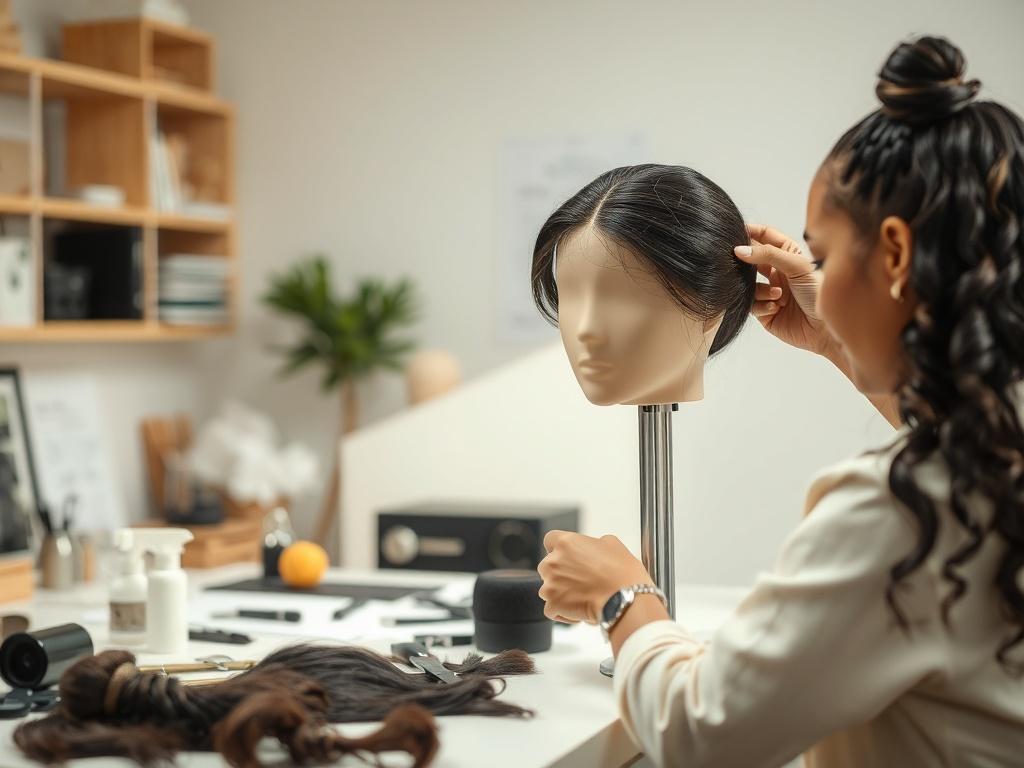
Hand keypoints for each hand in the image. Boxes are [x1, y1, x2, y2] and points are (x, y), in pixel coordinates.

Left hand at [537, 531, 650, 624]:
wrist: (625, 598)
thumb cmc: (622, 572)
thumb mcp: (612, 544)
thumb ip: (594, 543)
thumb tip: (593, 549)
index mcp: (566, 543)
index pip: (550, 540)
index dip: (558, 549)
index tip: (566, 557)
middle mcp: (553, 561)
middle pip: (548, 566)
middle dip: (560, 573)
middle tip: (580, 580)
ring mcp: (550, 584)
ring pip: (547, 588)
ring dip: (560, 593)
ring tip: (582, 598)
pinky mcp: (553, 605)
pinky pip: (551, 609)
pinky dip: (562, 612)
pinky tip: (579, 611)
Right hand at [736, 224, 836, 358]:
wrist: (825, 328)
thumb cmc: (818, 293)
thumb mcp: (797, 266)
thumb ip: (768, 254)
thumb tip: (740, 250)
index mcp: (788, 255)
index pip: (765, 236)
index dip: (750, 231)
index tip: (735, 233)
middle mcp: (777, 271)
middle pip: (752, 260)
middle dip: (746, 262)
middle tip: (740, 262)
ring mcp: (770, 291)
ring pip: (748, 284)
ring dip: (760, 289)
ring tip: (778, 295)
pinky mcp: (765, 312)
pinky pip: (752, 305)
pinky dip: (762, 305)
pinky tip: (777, 308)